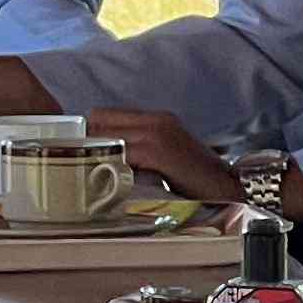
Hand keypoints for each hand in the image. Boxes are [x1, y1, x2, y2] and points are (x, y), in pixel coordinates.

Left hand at [84, 108, 244, 207]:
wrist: (229, 188)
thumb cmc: (194, 180)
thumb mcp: (164, 157)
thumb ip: (138, 152)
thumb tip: (102, 162)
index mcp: (155, 119)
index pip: (103, 114)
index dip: (87, 133)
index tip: (76, 152)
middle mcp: (155, 120)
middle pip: (98, 120)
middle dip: (84, 142)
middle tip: (74, 164)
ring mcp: (157, 133)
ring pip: (106, 135)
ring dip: (92, 154)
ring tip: (83, 173)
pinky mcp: (159, 150)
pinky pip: (121, 153)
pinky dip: (108, 165)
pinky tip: (104, 180)